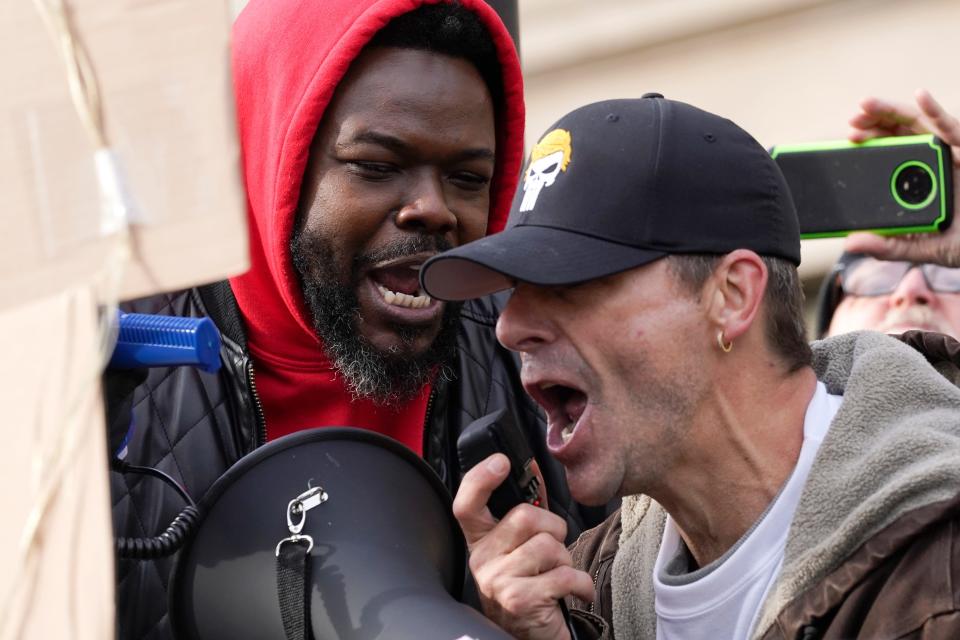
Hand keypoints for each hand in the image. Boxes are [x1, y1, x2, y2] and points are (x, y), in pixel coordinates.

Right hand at [453, 453, 593, 639]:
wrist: (530, 635)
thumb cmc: (530, 585)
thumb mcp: (519, 549)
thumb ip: (522, 514)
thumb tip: (533, 471)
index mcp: (480, 540)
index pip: (467, 503)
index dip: (481, 478)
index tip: (501, 462)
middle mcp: (481, 559)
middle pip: (525, 517)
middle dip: (554, 529)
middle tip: (553, 550)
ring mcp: (497, 581)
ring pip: (549, 545)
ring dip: (566, 560)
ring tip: (557, 575)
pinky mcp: (519, 600)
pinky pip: (564, 574)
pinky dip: (581, 584)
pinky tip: (575, 592)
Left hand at [843, 89, 959, 266]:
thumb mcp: (923, 248)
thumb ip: (889, 247)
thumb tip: (851, 243)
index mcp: (916, 182)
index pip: (887, 158)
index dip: (868, 146)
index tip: (847, 141)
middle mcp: (932, 163)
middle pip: (898, 136)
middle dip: (873, 124)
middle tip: (852, 121)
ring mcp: (951, 154)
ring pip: (917, 126)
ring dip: (891, 112)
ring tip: (866, 105)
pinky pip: (953, 128)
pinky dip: (936, 111)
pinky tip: (920, 96)